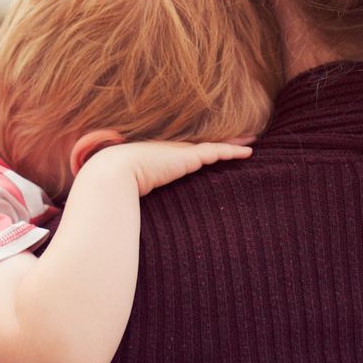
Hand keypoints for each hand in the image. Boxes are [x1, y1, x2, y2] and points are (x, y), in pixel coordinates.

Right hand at [85, 139, 251, 195]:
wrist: (112, 174)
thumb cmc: (115, 187)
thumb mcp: (127, 192)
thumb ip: (132, 200)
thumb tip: (126, 223)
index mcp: (159, 158)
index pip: (187, 152)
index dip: (203, 149)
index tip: (214, 149)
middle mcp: (171, 151)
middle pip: (204, 144)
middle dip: (223, 141)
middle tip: (242, 139)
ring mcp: (180, 152)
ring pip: (214, 146)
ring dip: (233, 143)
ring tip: (251, 141)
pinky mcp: (188, 156)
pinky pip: (217, 151)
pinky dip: (233, 150)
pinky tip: (248, 152)